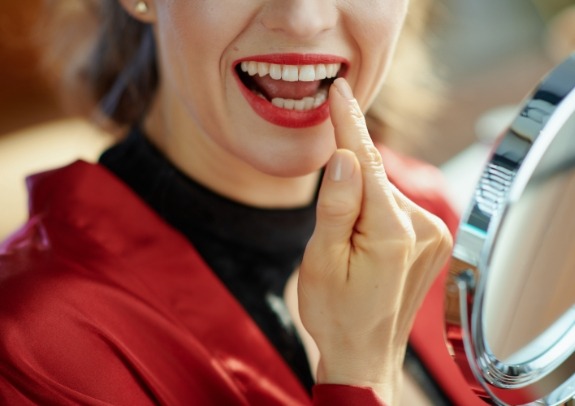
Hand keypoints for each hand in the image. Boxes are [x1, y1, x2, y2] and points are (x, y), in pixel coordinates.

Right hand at [298, 78, 452, 403]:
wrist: (365, 354)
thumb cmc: (335, 312)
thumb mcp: (321, 261)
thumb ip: (336, 205)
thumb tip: (344, 156)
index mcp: (391, 232)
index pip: (367, 162)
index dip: (348, 124)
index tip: (339, 90)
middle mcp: (424, 228)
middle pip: (375, 178)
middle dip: (346, 183)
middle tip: (329, 231)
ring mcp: (434, 235)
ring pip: (384, 193)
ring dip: (360, 203)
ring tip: (346, 249)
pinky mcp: (433, 240)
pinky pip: (395, 208)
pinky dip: (374, 212)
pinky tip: (364, 244)